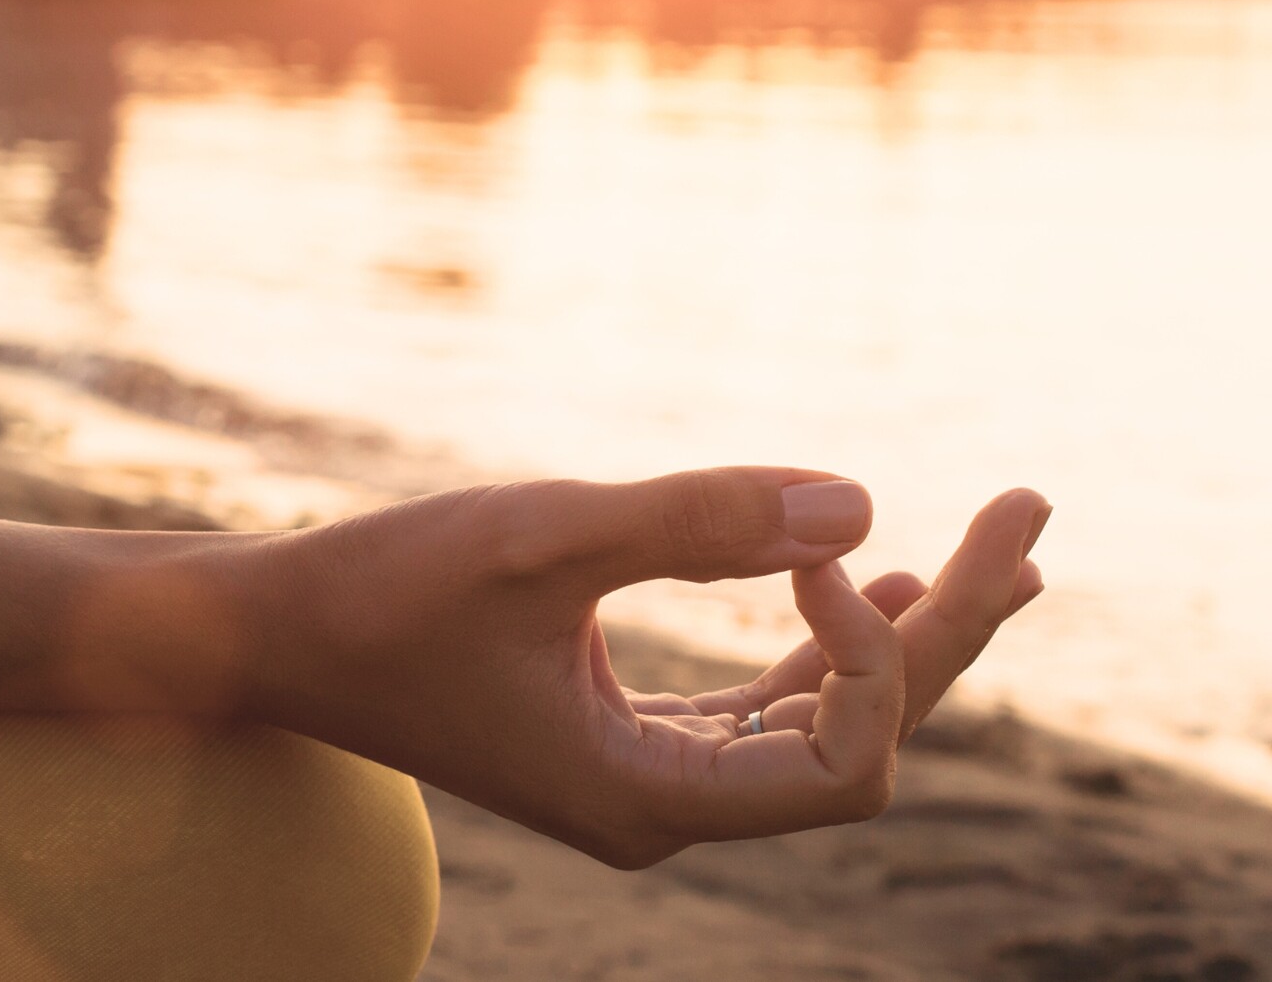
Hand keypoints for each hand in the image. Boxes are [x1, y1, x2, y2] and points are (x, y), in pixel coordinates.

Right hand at [252, 470, 1047, 868]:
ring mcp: (644, 777)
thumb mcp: (540, 540)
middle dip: (948, 630)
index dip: (872, 657)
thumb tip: (860, 500)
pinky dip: (816, 648)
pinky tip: (857, 581)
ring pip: (816, 721)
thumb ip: (695, 521)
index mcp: (646, 800)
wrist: (277, 636)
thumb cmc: (386, 592)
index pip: (842, 762)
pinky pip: (758, 707)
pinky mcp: (621, 735)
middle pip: (857, 740)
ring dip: (899, 637)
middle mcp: (661, 809)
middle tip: (1031, 513)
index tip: (814, 547)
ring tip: (993, 550)